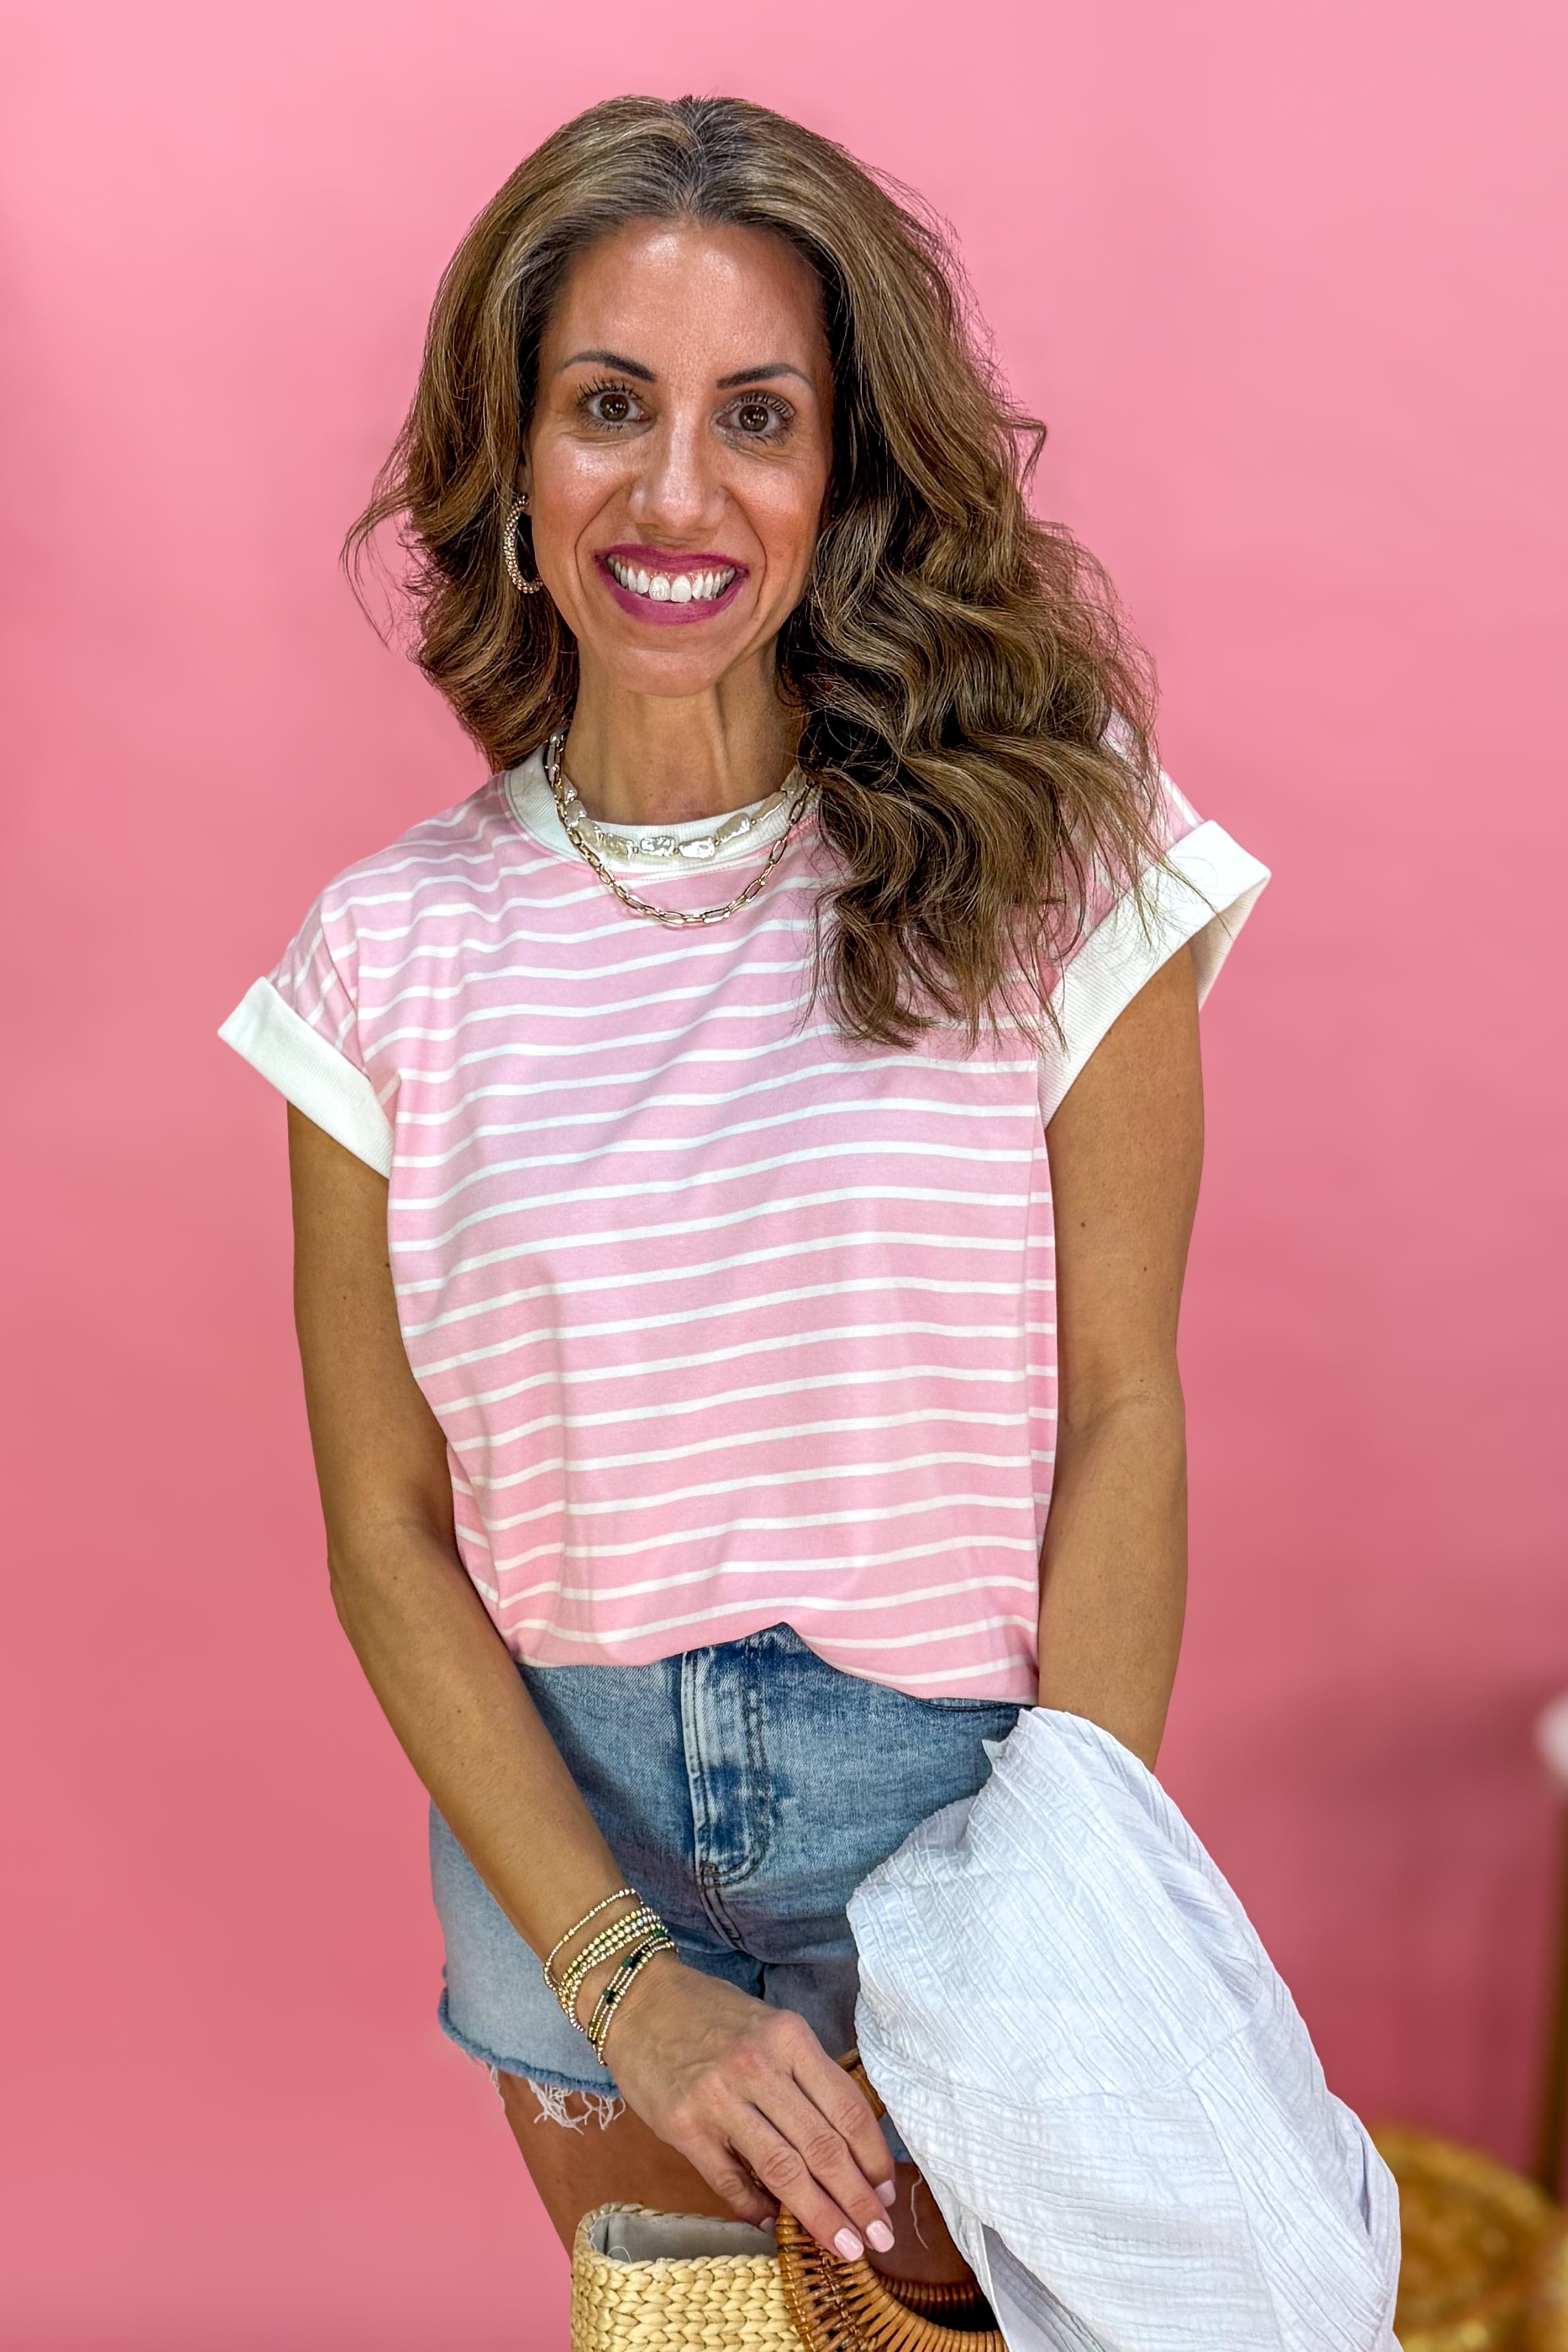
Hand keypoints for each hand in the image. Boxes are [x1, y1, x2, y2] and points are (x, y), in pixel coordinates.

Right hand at [600, 1954, 897, 2259]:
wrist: (638, 2002)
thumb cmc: (712, 2016)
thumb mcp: (770, 2028)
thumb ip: (804, 2078)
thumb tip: (845, 2147)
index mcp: (789, 2038)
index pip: (846, 2108)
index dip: (873, 2158)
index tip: (888, 2193)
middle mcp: (758, 2066)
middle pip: (822, 2146)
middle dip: (857, 2199)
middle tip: (879, 2238)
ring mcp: (718, 2098)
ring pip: (783, 2170)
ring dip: (819, 2216)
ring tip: (845, 2247)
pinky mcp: (684, 2127)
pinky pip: (730, 2182)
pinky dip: (756, 2209)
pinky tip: (774, 2226)